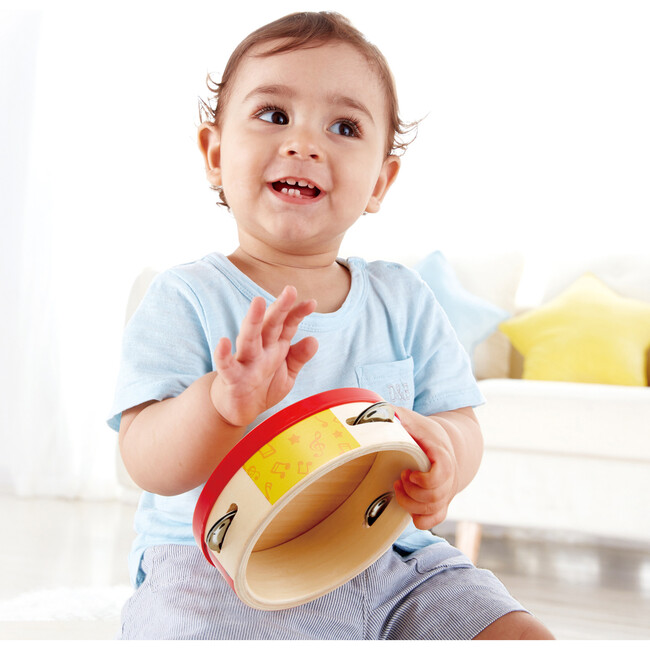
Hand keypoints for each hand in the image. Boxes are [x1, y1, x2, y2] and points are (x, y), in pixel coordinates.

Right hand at [210, 286, 317, 426]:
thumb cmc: (263, 385)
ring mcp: (245, 361)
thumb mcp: (287, 374)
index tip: (312, 303)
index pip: (287, 325)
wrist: (238, 409)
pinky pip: (226, 365)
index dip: (298, 313)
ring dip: (253, 320)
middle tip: (290, 290)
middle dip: (280, 308)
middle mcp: (260, 349)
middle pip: (270, 325)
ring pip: (249, 338)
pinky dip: (223, 355)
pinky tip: (222, 342)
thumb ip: (298, 357)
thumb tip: (314, 340)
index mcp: (275, 346)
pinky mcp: (231, 377)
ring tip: (258, 302)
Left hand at [392, 407, 459, 529]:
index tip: (407, 471)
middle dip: (411, 491)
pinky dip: (419, 519)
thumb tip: (373, 411)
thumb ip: (394, 414)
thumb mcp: (411, 419)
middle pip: (434, 497)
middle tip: (400, 478)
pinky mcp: (440, 503)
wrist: (444, 443)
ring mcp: (445, 492)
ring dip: (410, 503)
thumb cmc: (424, 432)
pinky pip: (434, 520)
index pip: (442, 475)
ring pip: (433, 510)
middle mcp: (449, 478)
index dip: (423, 479)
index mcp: (444, 456)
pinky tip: (408, 506)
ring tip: (399, 487)